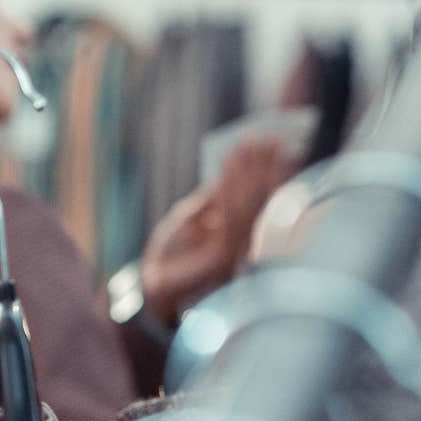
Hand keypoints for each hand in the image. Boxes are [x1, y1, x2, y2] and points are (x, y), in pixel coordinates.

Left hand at [139, 138, 293, 319]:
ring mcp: (235, 248)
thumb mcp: (189, 217)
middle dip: (261, 166)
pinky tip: (232, 170)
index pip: (253, 196)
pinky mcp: (223, 256)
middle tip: (266, 138)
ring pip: (248, 204)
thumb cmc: (170, 251)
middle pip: (256, 197)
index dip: (258, 169)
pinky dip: (233, 191)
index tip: (263, 142)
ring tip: (250, 147)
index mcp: (235, 229)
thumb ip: (210, 200)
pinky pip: (231, 218)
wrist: (153, 282)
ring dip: (250, 173)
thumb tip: (229, 175)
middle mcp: (241, 238)